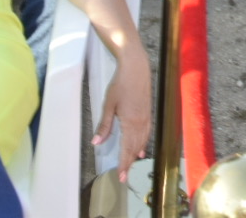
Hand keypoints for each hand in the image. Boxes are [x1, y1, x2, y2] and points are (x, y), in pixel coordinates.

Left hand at [93, 49, 152, 180]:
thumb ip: (104, 125)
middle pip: (135, 147)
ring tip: (131, 164)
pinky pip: (147, 132)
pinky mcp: (148, 112)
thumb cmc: (121, 84)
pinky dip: (143, 142)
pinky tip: (141, 147)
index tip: (121, 176)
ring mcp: (146, 117)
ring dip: (136, 153)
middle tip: (124, 176)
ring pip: (142, 140)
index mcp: (130, 122)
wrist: (136, 68)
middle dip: (129, 162)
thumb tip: (97, 143)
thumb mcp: (109, 104)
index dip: (124, 163)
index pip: (127, 148)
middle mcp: (141, 122)